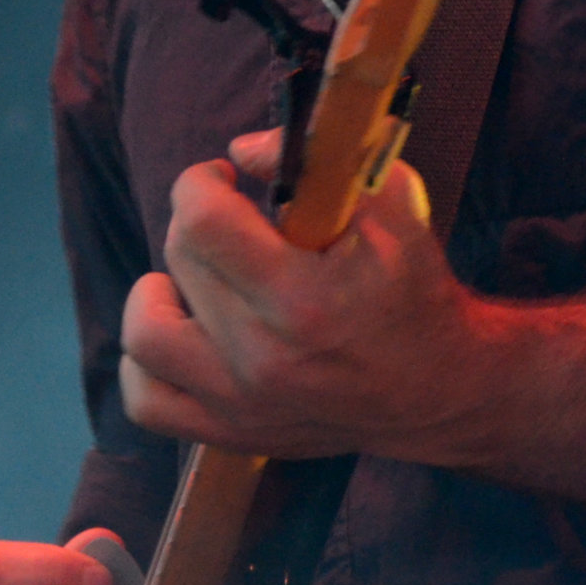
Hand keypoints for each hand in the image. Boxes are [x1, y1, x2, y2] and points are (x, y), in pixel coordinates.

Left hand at [117, 129, 488, 462]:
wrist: (440, 390)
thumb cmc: (415, 291)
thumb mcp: (394, 206)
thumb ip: (323, 161)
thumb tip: (243, 150)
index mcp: (302, 301)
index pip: (201, 220)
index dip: (200, 183)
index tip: (223, 179)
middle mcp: (262, 359)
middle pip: (180, 260)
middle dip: (199, 224)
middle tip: (233, 224)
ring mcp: (241, 405)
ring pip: (146, 333)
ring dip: (160, 291)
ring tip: (198, 277)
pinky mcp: (231, 434)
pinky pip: (147, 401)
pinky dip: (145, 362)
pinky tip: (183, 331)